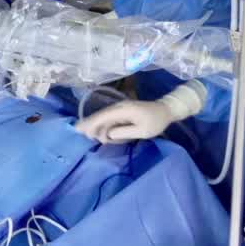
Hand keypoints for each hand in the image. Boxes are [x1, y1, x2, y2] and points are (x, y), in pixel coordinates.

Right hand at [75, 81, 206, 142]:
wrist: (166, 110)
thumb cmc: (156, 121)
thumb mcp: (142, 131)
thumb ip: (124, 132)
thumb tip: (107, 134)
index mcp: (123, 110)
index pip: (103, 117)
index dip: (90, 123)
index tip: (78, 129)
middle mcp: (119, 107)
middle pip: (100, 116)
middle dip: (92, 126)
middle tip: (85, 137)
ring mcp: (121, 108)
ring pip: (104, 118)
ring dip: (100, 128)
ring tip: (98, 138)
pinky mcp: (123, 112)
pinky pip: (110, 119)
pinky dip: (106, 127)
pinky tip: (105, 135)